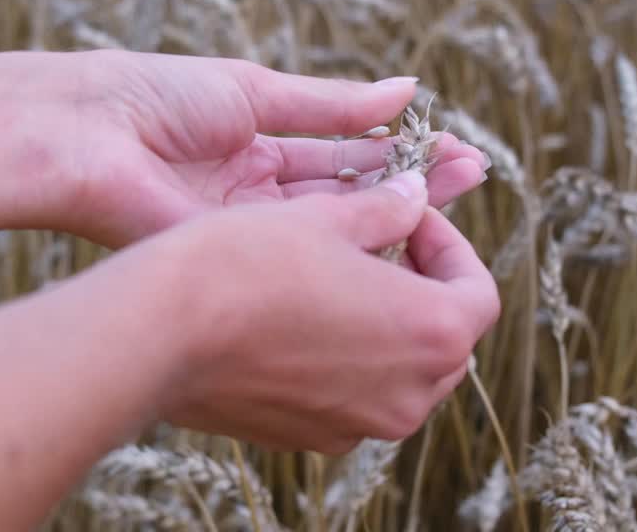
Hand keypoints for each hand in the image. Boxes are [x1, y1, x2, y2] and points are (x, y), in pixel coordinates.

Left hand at [0, 50, 489, 246]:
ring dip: (396, 208)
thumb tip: (406, 88)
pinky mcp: (237, 254)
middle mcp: (259, 192)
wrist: (79, 135)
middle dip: (412, 183)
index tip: (452, 145)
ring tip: (459, 191)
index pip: (343, 152)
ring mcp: (250, 227)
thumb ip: (333, 104)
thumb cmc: (153, 97)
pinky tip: (404, 223)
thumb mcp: (257, 93)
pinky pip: (305, 246)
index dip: (398, 150)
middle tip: (475, 173)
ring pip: (335, 222)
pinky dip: (354, 234)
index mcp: (256, 145)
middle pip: (349, 191)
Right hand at [87, 170, 499, 453]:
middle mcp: (408, 395)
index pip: (478, 291)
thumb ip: (388, 210)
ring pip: (399, 372)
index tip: (411, 215)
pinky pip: (351, 396)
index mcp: (431, 334)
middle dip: (422, 286)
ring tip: (337, 278)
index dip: (449, 244)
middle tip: (381, 242)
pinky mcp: (310, 438)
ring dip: (384, 324)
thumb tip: (416, 197)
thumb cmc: (246, 263)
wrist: (157, 332)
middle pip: (445, 338)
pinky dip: (344, 360)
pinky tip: (298, 318)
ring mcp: (359, 426)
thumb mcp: (326, 217)